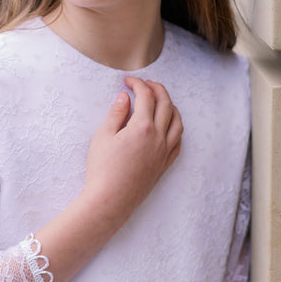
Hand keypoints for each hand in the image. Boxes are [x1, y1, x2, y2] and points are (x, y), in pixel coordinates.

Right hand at [83, 77, 182, 223]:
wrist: (110, 200)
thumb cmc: (102, 169)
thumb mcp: (103, 136)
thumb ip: (116, 113)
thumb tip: (125, 98)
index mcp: (143, 128)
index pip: (146, 97)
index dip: (138, 84)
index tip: (129, 82)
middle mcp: (158, 138)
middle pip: (166, 105)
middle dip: (157, 89)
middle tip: (146, 84)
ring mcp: (164, 152)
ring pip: (177, 122)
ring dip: (171, 106)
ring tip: (161, 100)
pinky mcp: (164, 165)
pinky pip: (178, 142)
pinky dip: (176, 128)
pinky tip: (168, 126)